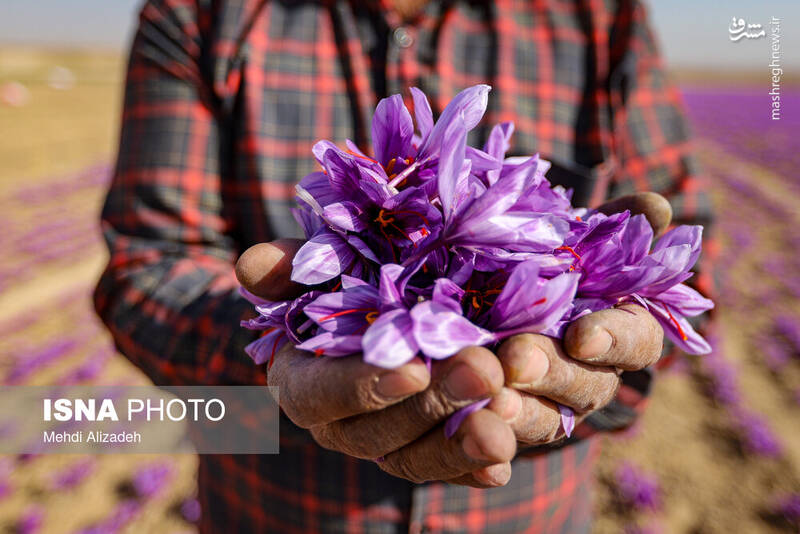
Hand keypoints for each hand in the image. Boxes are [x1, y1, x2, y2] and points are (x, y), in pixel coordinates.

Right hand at [236, 242, 516, 487]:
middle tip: (484, 370)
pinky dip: (476, 468)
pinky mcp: (424, 453)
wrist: (382, 317)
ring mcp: (385, 445)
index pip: (322, 394)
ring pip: (417, 458)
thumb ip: (289, 266)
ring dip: (462, 442)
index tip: (413, 365)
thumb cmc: (341, 287)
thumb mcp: (315, 269)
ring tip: (509, 414)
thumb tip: (253, 264)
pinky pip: (448, 470)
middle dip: (433, 402)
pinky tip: (504, 461)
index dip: (363, 385)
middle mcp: (341, 426)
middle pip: (380, 431)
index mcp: (303, 383)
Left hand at [493, 192, 669, 446]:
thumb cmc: (538, 264)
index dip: (614, 338)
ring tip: (490, 401)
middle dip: (552, 372)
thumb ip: (611, 226)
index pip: (636, 341)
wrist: (482, 298)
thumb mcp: (568, 240)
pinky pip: (498, 452)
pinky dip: (485, 450)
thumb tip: (656, 206)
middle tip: (516, 358)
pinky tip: (468, 433)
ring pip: (543, 423)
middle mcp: (589, 378)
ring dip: (520, 414)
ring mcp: (548, 411)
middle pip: (586, 387)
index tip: (582, 333)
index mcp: (616, 333)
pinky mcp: (503, 433)